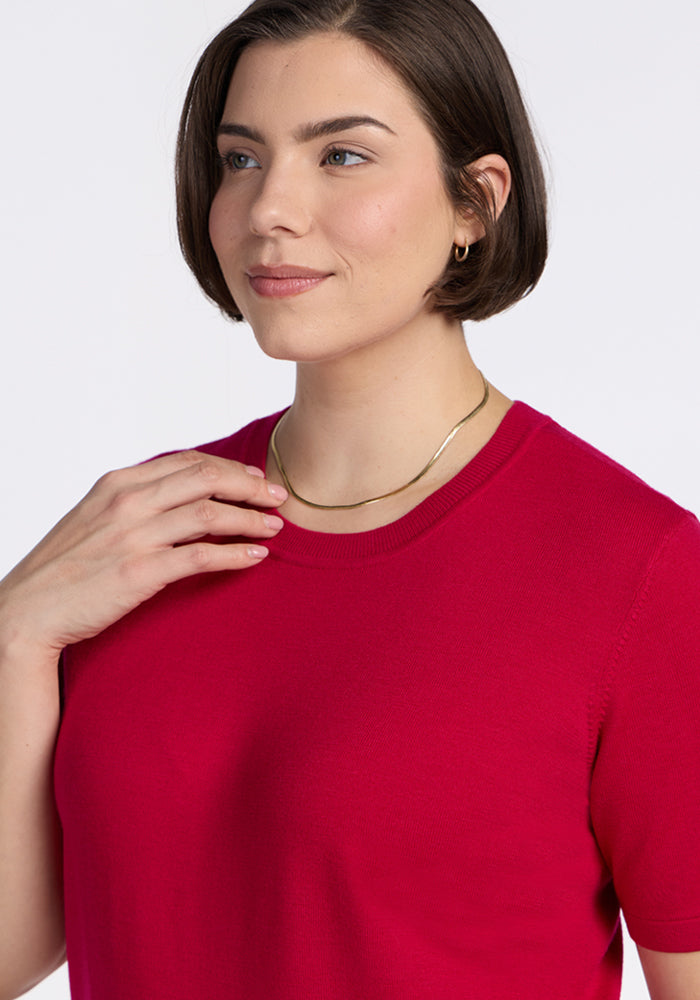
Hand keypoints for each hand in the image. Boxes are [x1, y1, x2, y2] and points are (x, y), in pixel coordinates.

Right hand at [0, 450, 286, 657]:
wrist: (26, 612)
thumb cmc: (63, 569)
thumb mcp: (95, 518)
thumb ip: (135, 502)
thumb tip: (181, 498)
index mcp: (117, 482)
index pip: (187, 462)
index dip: (229, 468)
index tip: (255, 479)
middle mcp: (127, 501)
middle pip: (206, 479)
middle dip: (250, 486)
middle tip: (278, 499)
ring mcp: (133, 535)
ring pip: (210, 514)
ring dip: (250, 518)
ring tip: (276, 527)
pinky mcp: (140, 572)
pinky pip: (202, 556)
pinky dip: (235, 554)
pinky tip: (256, 557)